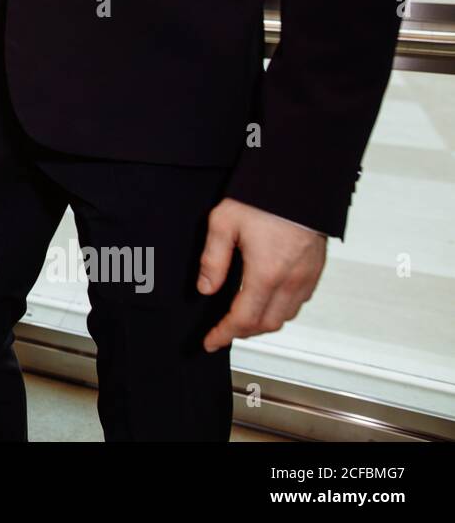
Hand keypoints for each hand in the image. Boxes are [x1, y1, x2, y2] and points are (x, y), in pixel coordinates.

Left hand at [197, 198, 326, 352]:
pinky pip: (300, 301)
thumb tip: (205, 289)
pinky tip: (266, 300)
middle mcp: (291, 280)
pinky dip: (281, 310)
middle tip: (222, 331)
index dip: (224, 334)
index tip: (210, 342)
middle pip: (267, 324)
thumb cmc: (263, 197)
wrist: (301, 180)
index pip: (244, 319)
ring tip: (242, 319)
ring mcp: (308, 276)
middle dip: (243, 332)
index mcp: (267, 273)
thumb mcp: (224, 223)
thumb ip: (212, 259)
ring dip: (263, 323)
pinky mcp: (316, 268)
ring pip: (286, 316)